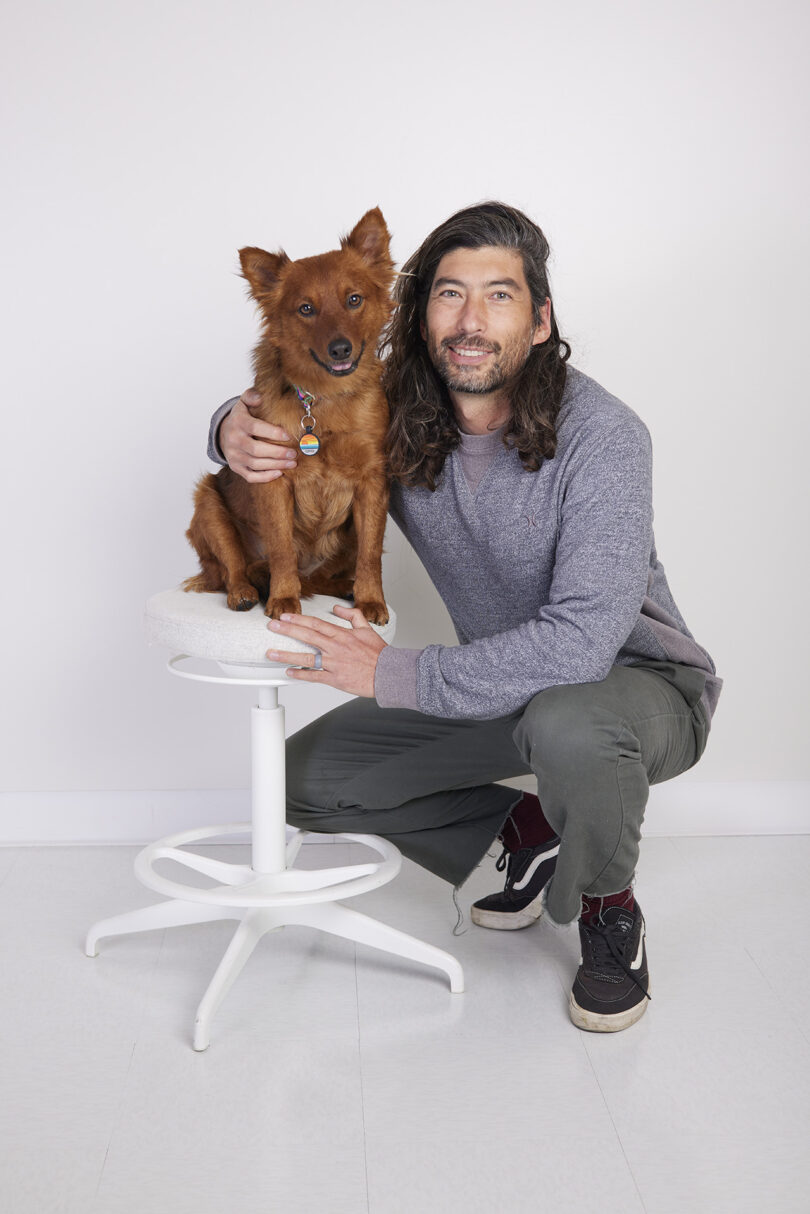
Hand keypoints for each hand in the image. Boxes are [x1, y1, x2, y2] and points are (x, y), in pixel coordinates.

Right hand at [220, 389, 297, 482]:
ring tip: (292, 463)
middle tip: (294, 453)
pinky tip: (279, 473)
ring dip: (276, 465)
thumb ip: (252, 395)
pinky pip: (250, 476)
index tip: (289, 436)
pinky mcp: (236, 467)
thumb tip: (260, 397)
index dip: (272, 432)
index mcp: (238, 422)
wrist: (224, 433)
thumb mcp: (244, 402)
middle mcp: (234, 440)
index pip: (255, 427)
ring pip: (255, 464)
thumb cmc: (241, 417)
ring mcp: (234, 456)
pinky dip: (265, 477)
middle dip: (277, 453)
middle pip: (256, 450)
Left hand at [265, 604, 386, 696]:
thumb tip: (338, 607)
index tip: (285, 616)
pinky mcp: (335, 679)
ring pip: (306, 658)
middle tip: (272, 626)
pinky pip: (314, 676)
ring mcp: (334, 663)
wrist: (388, 673)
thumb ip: (352, 615)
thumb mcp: (367, 629)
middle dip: (287, 630)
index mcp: (342, 635)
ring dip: (287, 655)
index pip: (315, 624)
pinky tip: (288, 672)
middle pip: (307, 636)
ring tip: (271, 653)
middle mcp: (335, 647)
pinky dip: (300, 675)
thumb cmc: (379, 654)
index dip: (298, 619)